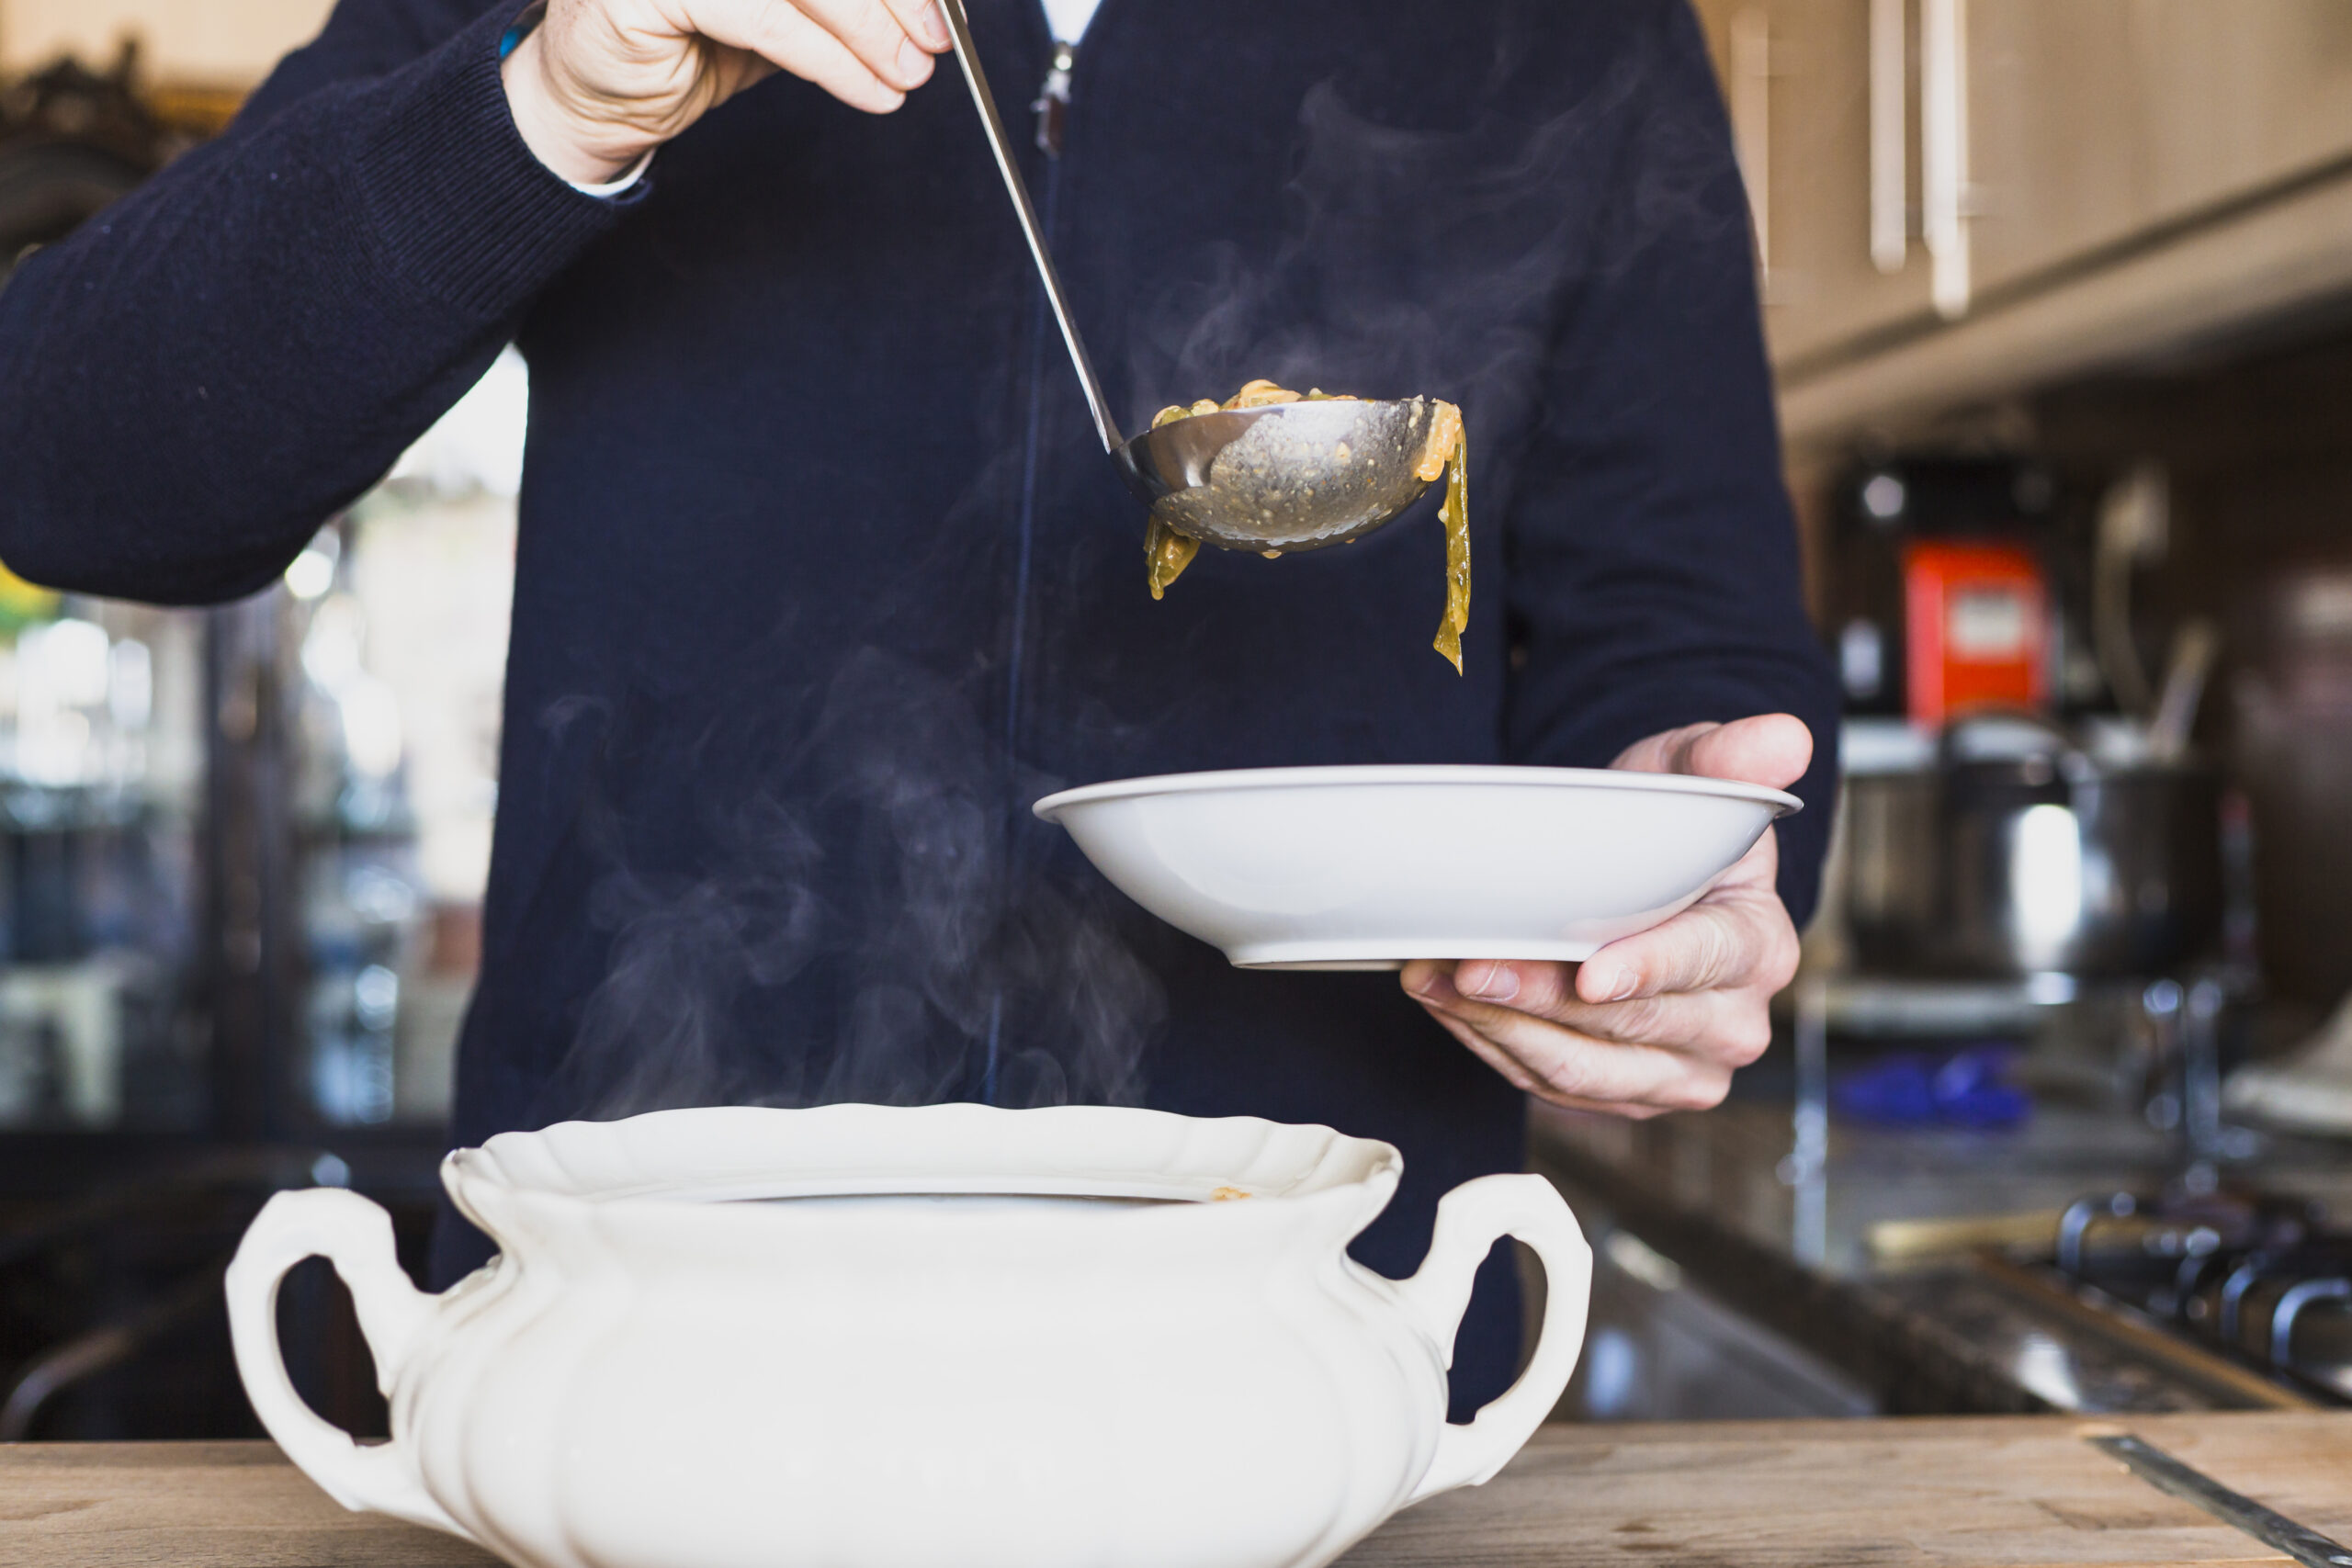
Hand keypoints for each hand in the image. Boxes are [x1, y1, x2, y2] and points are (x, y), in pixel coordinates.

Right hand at [503, 0, 949, 183]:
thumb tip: (923, 3)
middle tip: (933, 43)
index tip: (941, 9)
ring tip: (906, 75)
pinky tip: (867, 90)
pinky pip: (768, 20)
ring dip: (868, 33)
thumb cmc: (689, 43)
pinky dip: (830, 61)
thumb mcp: (786, 7)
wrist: (601, 99)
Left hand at [1402, 715, 1811, 1117]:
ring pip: (1583, 1069)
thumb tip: (1784, 738)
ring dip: (1499, 1028)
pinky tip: (1450, 1006)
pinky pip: (1555, 1086)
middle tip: (1464, 964)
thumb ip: (1731, 756)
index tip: (1589, 976)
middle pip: (1628, 1023)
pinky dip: (1496, 1048)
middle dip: (1538, 995)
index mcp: (1760, 947)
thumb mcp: (1693, 772)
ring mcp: (1683, 1070)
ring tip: (1433, 981)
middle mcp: (1733, 1024)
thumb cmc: (1670, 826)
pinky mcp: (1631, 1095)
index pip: (1705, 961)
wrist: (1647, 881)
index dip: (1645, 970)